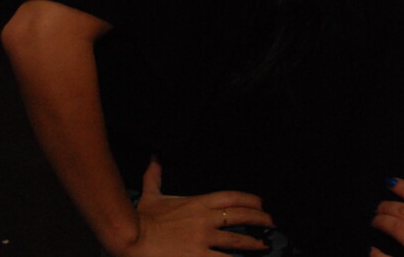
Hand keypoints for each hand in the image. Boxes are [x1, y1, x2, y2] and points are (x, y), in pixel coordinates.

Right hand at [114, 159, 273, 256]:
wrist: (132, 238)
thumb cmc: (142, 218)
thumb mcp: (151, 195)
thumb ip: (155, 177)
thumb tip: (155, 157)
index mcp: (198, 203)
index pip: (231, 197)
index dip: (250, 200)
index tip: (262, 203)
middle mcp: (205, 219)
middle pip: (240, 216)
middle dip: (259, 219)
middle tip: (272, 223)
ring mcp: (203, 239)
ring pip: (236, 240)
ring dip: (253, 243)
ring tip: (265, 245)